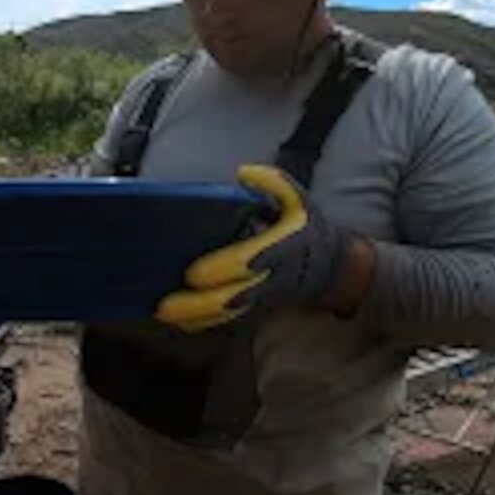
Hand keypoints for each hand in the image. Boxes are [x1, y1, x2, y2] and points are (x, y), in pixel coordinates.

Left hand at [155, 165, 373, 331]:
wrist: (331, 266)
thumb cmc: (306, 227)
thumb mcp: (299, 198)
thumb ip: (276, 182)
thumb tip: (245, 173)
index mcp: (283, 247)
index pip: (251, 260)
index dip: (223, 268)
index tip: (194, 273)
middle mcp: (271, 276)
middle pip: (232, 297)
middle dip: (198, 303)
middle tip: (165, 305)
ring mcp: (262, 295)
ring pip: (227, 313)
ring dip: (194, 316)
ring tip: (163, 312)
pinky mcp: (255, 305)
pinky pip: (227, 319)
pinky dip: (202, 321)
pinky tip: (177, 321)